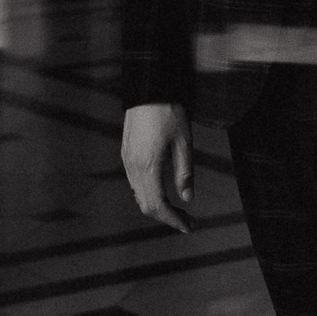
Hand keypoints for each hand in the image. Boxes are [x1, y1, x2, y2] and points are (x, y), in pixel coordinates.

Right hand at [122, 102, 193, 230]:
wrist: (148, 88)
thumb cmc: (169, 112)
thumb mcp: (184, 142)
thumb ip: (185, 173)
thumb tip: (188, 198)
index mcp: (148, 166)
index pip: (157, 205)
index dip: (173, 220)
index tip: (189, 227)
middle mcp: (133, 167)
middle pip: (146, 205)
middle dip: (167, 218)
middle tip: (189, 222)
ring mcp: (127, 161)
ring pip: (139, 196)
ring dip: (158, 208)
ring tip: (180, 211)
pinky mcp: (127, 154)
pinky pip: (135, 184)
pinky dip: (150, 195)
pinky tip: (165, 194)